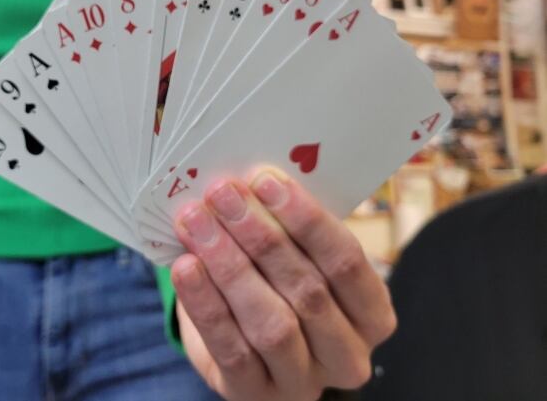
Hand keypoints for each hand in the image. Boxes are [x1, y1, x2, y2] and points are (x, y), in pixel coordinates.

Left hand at [171, 167, 395, 400]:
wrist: (248, 352)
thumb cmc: (279, 289)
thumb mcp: (297, 261)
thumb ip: (287, 231)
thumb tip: (247, 181)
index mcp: (373, 315)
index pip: (347, 262)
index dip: (306, 219)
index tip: (265, 180)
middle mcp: (349, 356)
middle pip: (307, 291)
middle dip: (260, 235)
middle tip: (223, 193)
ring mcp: (303, 383)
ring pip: (271, 323)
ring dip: (229, 265)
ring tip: (196, 222)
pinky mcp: (254, 396)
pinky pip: (231, 349)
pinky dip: (206, 303)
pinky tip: (186, 267)